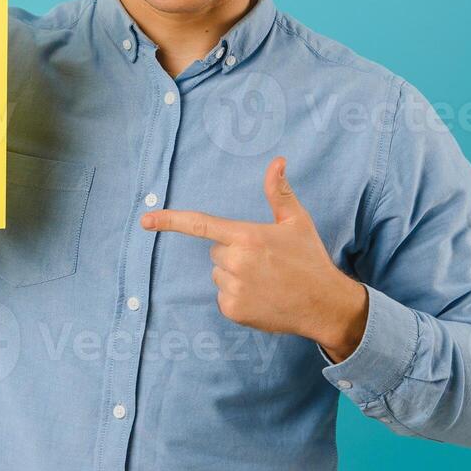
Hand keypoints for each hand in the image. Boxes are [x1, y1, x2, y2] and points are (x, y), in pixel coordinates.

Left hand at [140, 156, 369, 361]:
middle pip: (215, 252)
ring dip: (235, 276)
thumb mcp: (296, 221)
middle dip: (233, 253)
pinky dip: (238, 297)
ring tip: (266, 280)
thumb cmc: (310, 259)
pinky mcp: (234, 309)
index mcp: (247, 236)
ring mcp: (234, 288)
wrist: (325, 304)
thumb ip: (279, 191)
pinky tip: (263, 297)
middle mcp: (237, 261)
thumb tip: (277, 160)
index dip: (170, 221)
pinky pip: (223, 297)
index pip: (201, 224)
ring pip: (218, 275)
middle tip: (264, 261)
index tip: (145, 220)